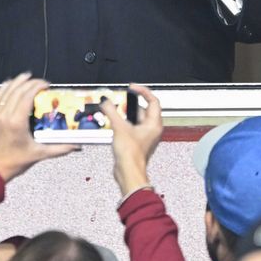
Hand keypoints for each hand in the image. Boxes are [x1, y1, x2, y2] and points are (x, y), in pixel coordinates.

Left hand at [0, 73, 78, 181]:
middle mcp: (3, 115)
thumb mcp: (39, 154)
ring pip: (5, 89)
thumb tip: (75, 145)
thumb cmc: (13, 163)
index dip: (37, 86)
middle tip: (40, 82)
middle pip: (17, 89)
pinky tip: (11, 87)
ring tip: (26, 77)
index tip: (46, 85)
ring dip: (16, 81)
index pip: (27, 95)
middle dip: (29, 82)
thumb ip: (60, 148)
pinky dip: (5, 88)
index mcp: (16, 122)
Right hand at [103, 83, 162, 197]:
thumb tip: (106, 102)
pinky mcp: (136, 142)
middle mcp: (151, 129)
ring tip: (114, 113)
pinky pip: (130, 127)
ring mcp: (144, 136)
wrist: (128, 172)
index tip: (133, 88)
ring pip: (135, 119)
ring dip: (125, 115)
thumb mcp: (119, 127)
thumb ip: (111, 112)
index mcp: (154, 124)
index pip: (153, 101)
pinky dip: (122, 123)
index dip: (143, 92)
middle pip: (143, 109)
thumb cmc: (131, 154)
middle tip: (119, 103)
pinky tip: (114, 125)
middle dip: (130, 105)